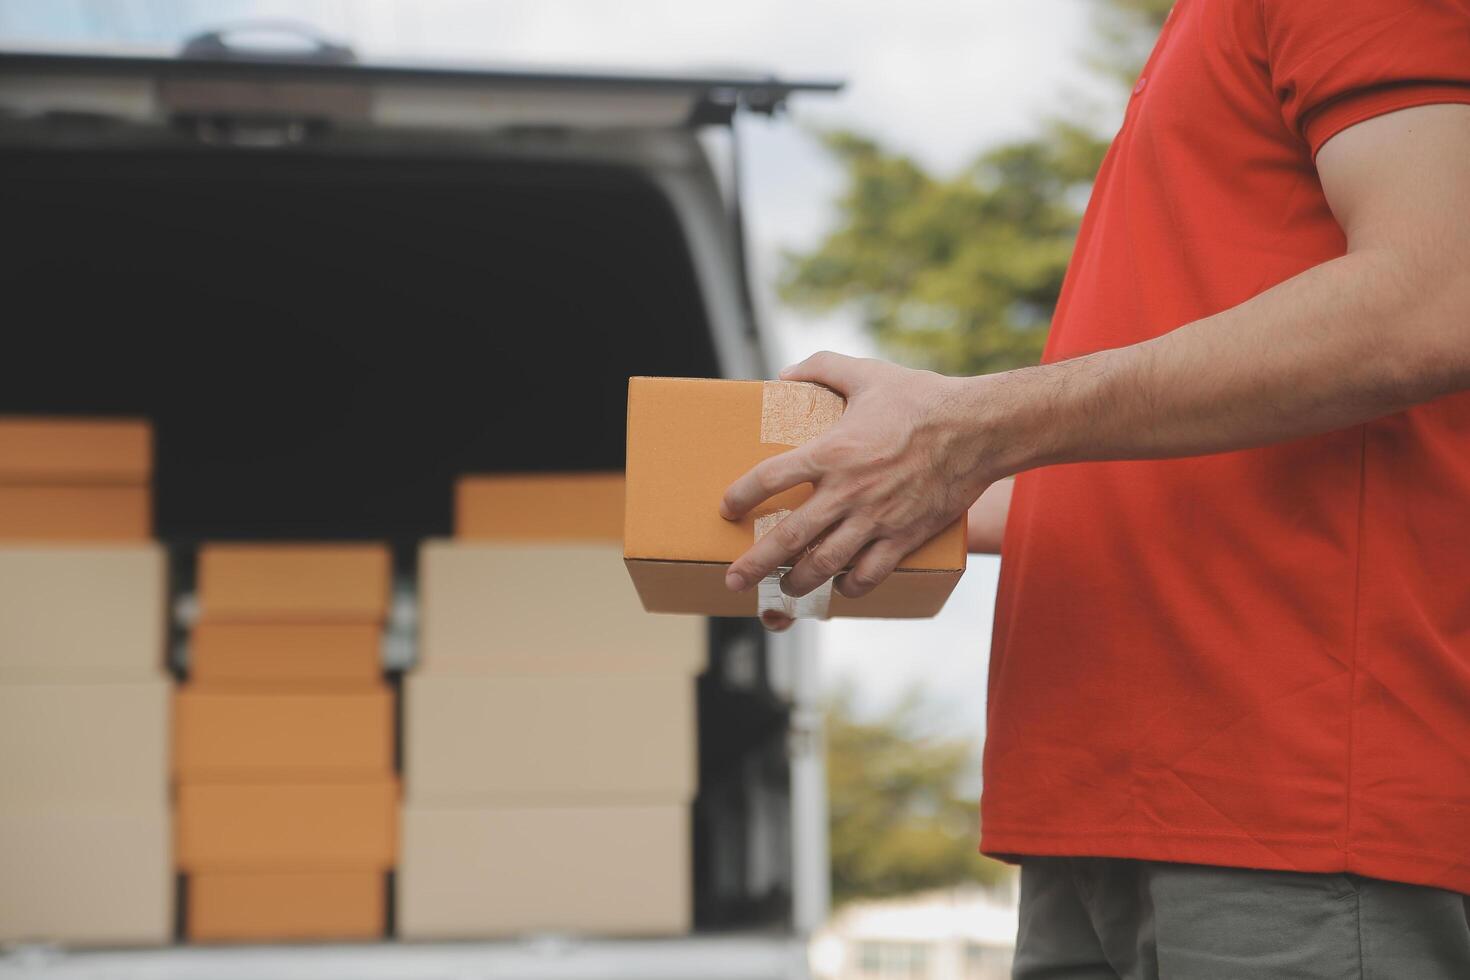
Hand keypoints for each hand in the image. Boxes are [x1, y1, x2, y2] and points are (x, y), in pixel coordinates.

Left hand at [721, 352, 1007, 606]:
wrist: (979, 430)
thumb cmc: (922, 399)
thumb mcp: (867, 374)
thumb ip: (822, 367)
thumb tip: (785, 373)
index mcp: (832, 452)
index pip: (769, 478)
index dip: (742, 495)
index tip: (727, 508)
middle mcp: (848, 492)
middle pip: (788, 538)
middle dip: (756, 564)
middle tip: (734, 579)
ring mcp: (876, 520)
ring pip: (824, 565)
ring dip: (797, 583)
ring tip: (783, 590)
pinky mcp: (903, 537)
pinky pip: (869, 574)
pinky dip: (849, 586)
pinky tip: (839, 585)